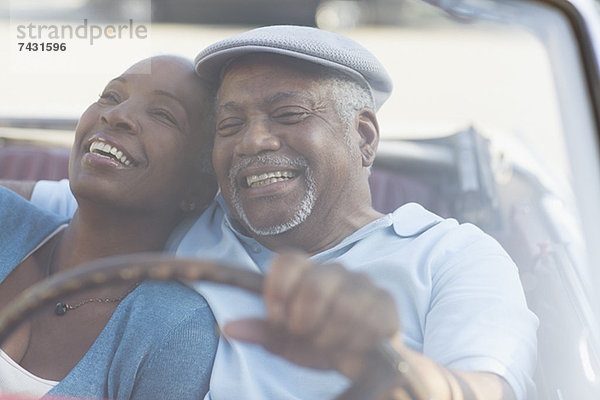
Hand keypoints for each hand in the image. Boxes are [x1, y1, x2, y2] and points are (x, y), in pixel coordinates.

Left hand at [224, 251, 399, 378]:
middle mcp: (335, 271)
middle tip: (305, 334)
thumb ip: (262, 332)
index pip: (287, 260)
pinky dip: (352, 341)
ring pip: (342, 306)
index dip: (277, 290)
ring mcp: (363, 283)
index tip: (276, 318)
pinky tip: (352, 344)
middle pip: (314, 284)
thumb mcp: (287, 342)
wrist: (365, 362)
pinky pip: (367, 321)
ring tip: (329, 342)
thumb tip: (228, 327)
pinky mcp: (386, 302)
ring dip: (329, 336)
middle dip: (304, 320)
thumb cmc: (321, 343)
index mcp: (306, 272)